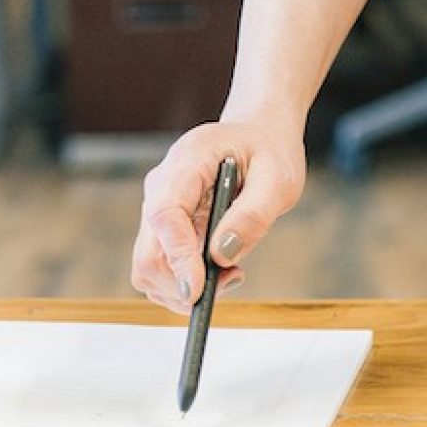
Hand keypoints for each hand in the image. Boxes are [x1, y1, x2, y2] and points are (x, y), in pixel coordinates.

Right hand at [130, 118, 307, 313]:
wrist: (255, 135)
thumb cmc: (267, 151)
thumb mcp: (278, 178)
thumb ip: (252, 216)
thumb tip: (222, 256)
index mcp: (186, 163)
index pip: (165, 216)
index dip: (178, 257)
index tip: (198, 291)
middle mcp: (160, 187)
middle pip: (148, 253)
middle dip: (183, 283)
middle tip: (233, 278)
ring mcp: (157, 209)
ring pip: (149, 268)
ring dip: (187, 287)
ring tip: (231, 270)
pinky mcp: (163, 229)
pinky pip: (161, 269)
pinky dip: (187, 282)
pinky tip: (220, 267)